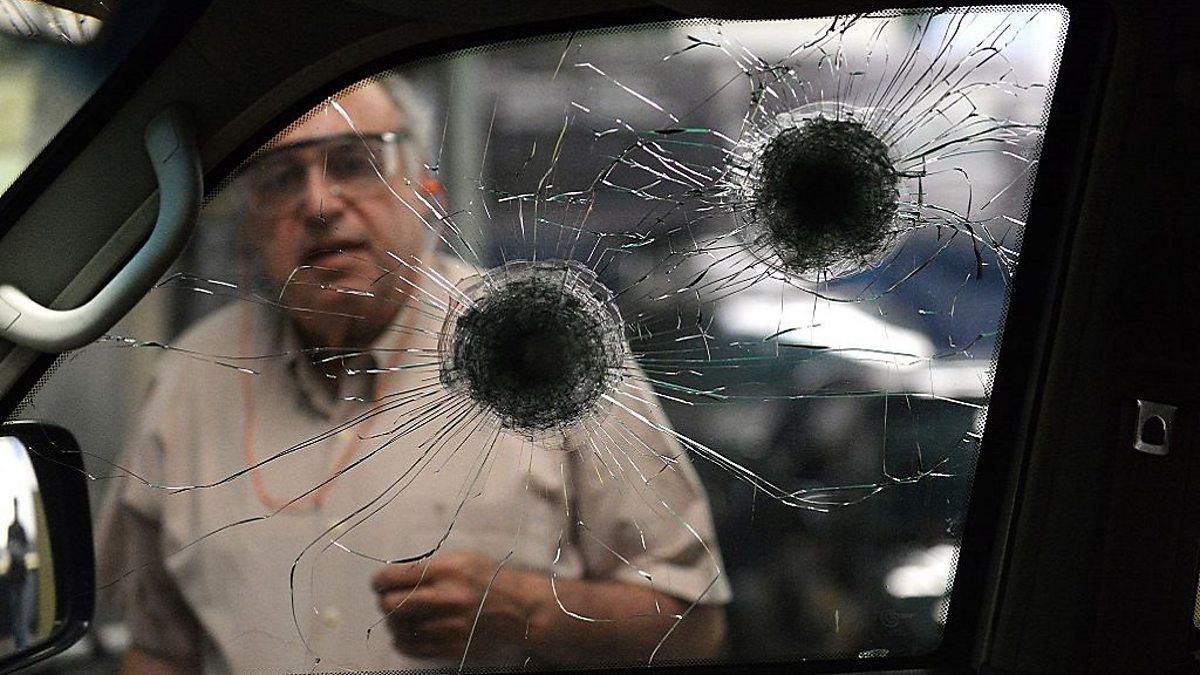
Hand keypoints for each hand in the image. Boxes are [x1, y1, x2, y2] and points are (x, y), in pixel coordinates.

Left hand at [371, 551, 531, 661]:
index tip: (379, 583)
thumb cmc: (490, 579)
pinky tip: (406, 633)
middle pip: (391, 604)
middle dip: (384, 601)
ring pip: (398, 628)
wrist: (520, 609)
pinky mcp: (451, 647)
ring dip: (393, 622)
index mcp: (448, 570)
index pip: (395, 577)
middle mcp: (446, 598)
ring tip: (400, 616)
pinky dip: (402, 640)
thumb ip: (430, 566)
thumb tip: (396, 576)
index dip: (379, 580)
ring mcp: (449, 626)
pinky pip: (412, 648)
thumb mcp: (463, 559)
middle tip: (388, 599)